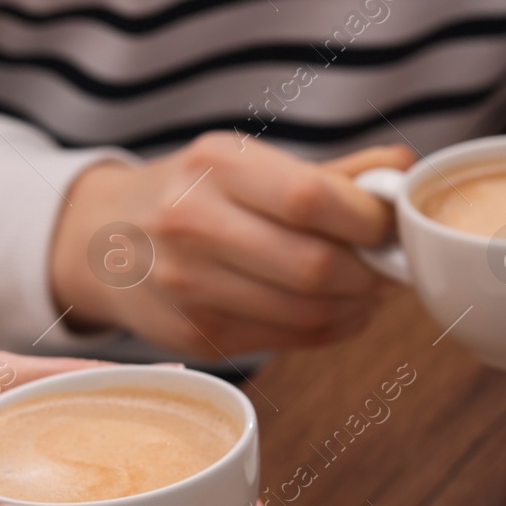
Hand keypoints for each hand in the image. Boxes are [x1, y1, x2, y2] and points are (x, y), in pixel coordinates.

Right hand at [48, 133, 412, 355]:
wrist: (101, 240)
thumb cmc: (192, 195)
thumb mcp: (246, 166)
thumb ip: (330, 173)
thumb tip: (403, 170)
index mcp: (215, 165)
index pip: (311, 198)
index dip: (368, 220)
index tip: (389, 227)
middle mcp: (191, 222)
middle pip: (313, 265)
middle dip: (368, 274)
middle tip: (385, 269)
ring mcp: (187, 285)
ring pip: (304, 312)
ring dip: (355, 308)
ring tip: (366, 292)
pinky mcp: (193, 334)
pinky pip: (284, 340)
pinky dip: (329, 330)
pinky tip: (338, 313)